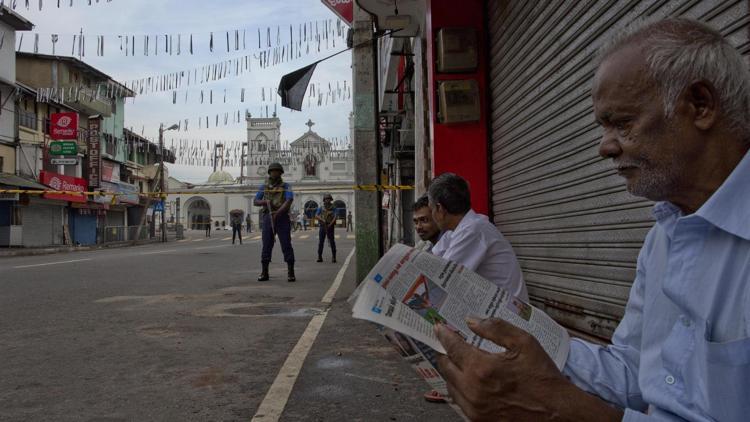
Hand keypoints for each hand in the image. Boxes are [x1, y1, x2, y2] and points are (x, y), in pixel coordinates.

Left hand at [435, 318, 621, 421]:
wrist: (556, 411)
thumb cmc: (541, 376)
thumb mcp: (524, 342)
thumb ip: (495, 327)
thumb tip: (472, 320)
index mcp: (481, 368)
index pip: (452, 347)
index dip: (444, 335)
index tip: (439, 328)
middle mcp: (472, 389)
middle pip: (445, 367)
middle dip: (444, 352)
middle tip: (446, 343)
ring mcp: (474, 408)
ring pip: (450, 385)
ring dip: (450, 371)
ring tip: (456, 361)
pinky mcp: (478, 420)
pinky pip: (459, 401)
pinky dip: (459, 388)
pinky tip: (467, 381)